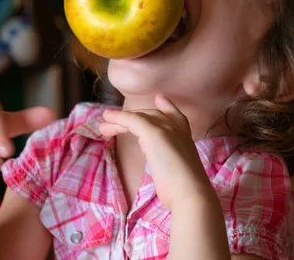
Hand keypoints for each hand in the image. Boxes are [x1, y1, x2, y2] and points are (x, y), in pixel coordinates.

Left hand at [99, 94, 214, 210]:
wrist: (190, 193)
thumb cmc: (183, 190)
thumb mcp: (179, 173)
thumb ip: (171, 165)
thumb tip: (165, 171)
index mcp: (186, 137)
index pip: (176, 115)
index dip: (167, 107)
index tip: (159, 99)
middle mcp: (178, 129)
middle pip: (153, 115)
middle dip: (134, 117)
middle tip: (113, 122)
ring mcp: (166, 129)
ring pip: (140, 118)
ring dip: (120, 120)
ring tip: (103, 126)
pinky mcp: (153, 133)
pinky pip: (132, 120)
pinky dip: (118, 118)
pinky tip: (107, 119)